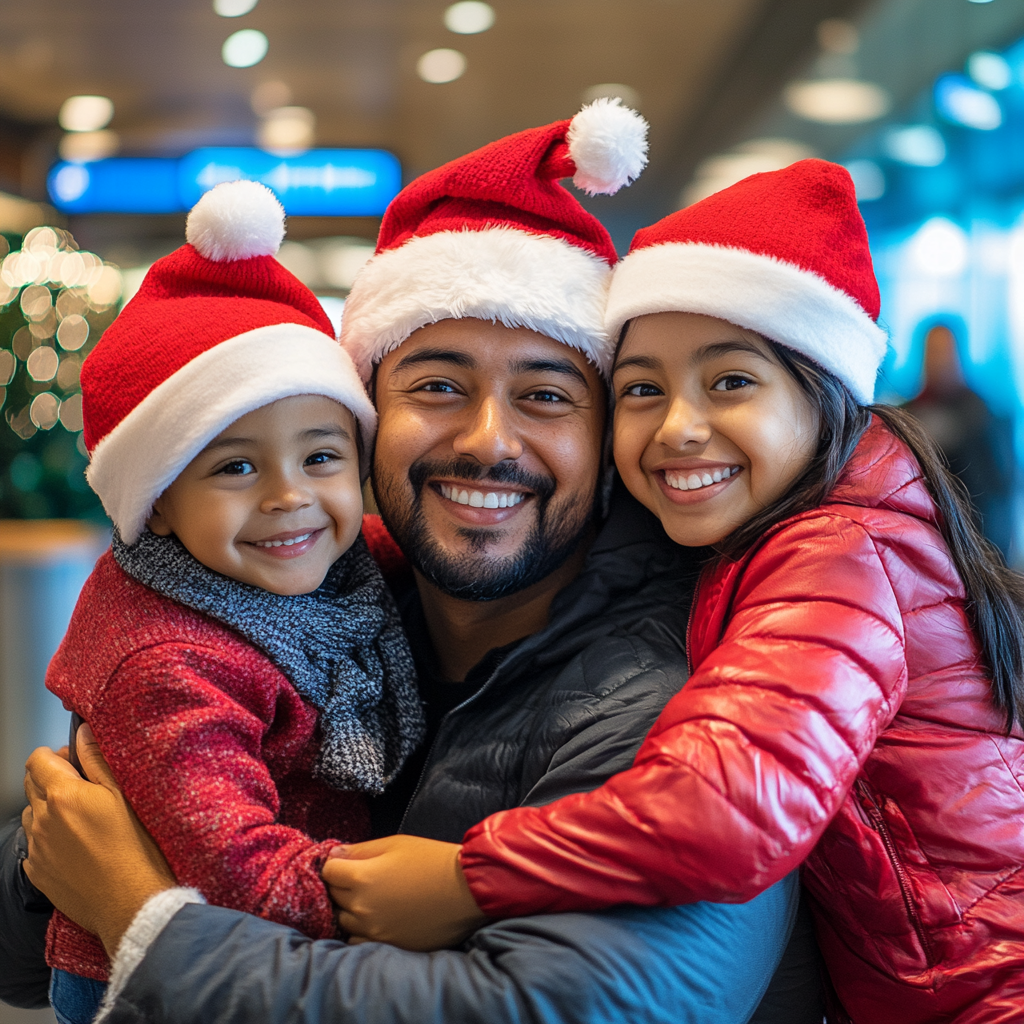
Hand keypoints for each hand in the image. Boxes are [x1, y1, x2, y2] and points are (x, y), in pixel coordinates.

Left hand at [22, 723, 176, 956]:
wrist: (131, 903)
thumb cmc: (136, 847)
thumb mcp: (124, 794)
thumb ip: (98, 759)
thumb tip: (83, 732)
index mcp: (63, 795)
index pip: (37, 760)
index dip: (55, 755)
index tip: (74, 761)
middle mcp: (42, 820)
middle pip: (31, 784)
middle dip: (51, 778)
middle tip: (83, 787)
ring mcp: (37, 849)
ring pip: (31, 815)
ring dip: (48, 809)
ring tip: (80, 819)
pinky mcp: (38, 873)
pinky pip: (34, 845)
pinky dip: (49, 838)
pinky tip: (76, 845)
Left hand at [322, 834, 487, 950]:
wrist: (466, 889)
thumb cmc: (432, 860)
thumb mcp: (395, 844)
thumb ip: (360, 850)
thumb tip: (333, 855)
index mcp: (362, 877)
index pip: (328, 871)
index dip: (337, 863)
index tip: (348, 863)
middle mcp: (362, 907)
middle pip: (334, 896)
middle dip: (345, 885)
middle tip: (367, 878)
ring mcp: (374, 931)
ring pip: (345, 920)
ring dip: (353, 909)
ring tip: (376, 899)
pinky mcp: (387, 946)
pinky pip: (359, 940)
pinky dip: (364, 930)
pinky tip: (382, 918)